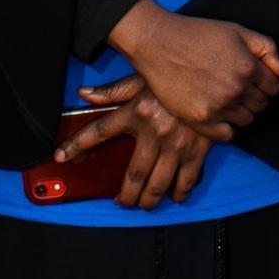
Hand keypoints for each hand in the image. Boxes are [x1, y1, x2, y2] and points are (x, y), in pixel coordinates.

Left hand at [76, 84, 218, 208]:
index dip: (76, 145)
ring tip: (143, 203)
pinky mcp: (198, 150)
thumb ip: (113, 91)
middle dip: (125, 196)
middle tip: (122, 202)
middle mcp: (154, 132)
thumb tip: (84, 94)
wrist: (216, 74)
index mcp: (136, 112)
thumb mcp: (142, 77)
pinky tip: (173, 196)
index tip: (62, 156)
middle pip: (132, 175)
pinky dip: (179, 193)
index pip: (98, 132)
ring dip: (148, 200)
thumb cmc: (176, 76)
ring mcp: (177, 144)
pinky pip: (186, 181)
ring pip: (157, 185)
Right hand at [105, 2, 278, 140]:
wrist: (157, 43)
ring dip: (239, 111)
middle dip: (253, 97)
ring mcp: (218, 107)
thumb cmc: (197, 33)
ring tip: (223, 97)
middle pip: (260, 105)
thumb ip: (266, 48)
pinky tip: (216, 113)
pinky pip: (227, 135)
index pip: (273, 88)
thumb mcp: (236, 30)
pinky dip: (225, 127)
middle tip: (234, 86)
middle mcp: (236, 89)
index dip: (264, 83)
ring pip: (245, 120)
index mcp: (248, 67)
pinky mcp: (200, 120)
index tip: (251, 79)